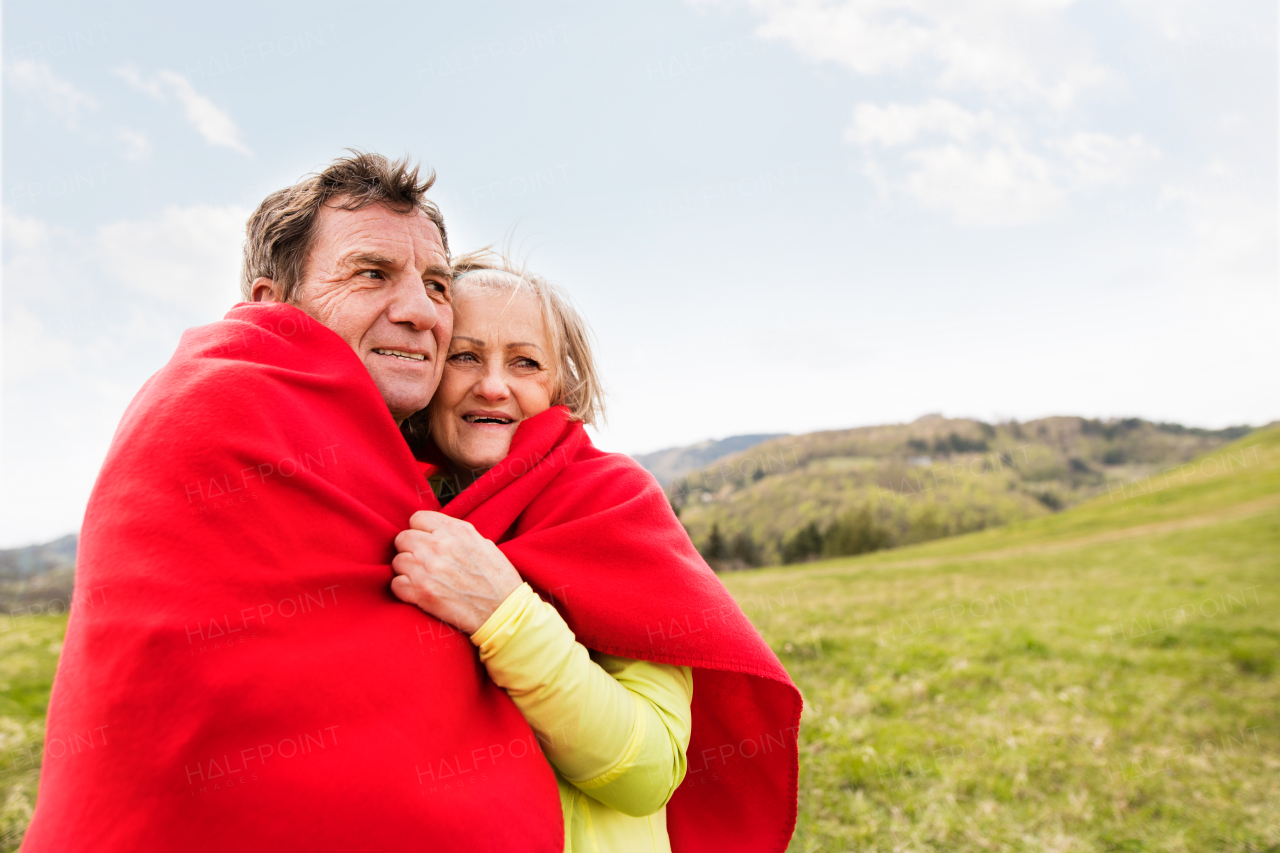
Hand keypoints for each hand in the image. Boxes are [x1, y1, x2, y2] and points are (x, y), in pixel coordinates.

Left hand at [391, 511, 522, 634]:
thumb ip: (455, 534)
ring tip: (424, 579)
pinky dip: (405, 590)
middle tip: (422, 563)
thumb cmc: (497, 579)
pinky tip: (419, 593)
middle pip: (402, 538)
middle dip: (410, 550)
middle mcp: (438, 545)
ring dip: (407, 571)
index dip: (420, 531)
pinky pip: (396, 584)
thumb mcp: (482, 543)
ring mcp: (427, 569)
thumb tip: (434, 531)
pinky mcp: (421, 593)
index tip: (426, 541)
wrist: (504, 612)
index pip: (417, 518)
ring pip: (397, 561)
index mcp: (455, 531)